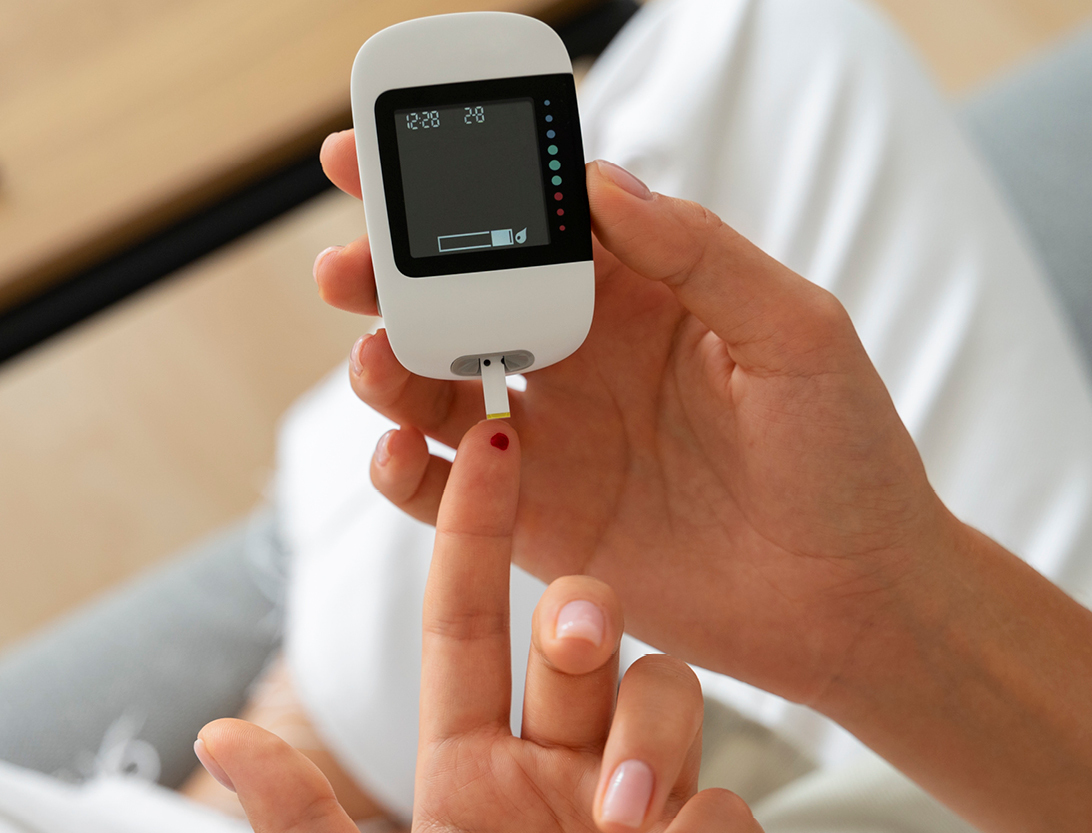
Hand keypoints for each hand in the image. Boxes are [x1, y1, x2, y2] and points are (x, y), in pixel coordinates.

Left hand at [195, 421, 762, 832]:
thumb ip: (310, 826)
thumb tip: (220, 737)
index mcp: (469, 766)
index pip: (471, 621)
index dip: (474, 529)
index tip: (490, 441)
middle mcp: (558, 769)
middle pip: (588, 640)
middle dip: (586, 619)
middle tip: (577, 635)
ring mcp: (634, 805)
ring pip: (665, 698)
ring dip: (649, 746)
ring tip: (625, 832)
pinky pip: (719, 795)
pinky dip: (700, 825)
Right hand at [317, 131, 951, 706]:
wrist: (852, 597)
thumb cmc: (846, 456)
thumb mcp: (797, 335)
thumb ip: (701, 255)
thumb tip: (602, 182)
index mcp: (643, 295)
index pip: (538, 225)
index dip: (466, 190)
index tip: (395, 159)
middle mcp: (585, 359)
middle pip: (464, 299)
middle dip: (395, 274)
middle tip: (347, 264)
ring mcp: (556, 439)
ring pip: (437, 387)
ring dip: (389, 365)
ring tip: (376, 356)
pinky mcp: (538, 519)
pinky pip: (445, 488)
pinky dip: (402, 466)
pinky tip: (398, 447)